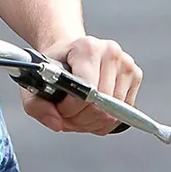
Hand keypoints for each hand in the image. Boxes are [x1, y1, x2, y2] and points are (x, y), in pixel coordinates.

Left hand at [23, 35, 142, 135]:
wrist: (69, 52)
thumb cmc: (55, 67)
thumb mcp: (35, 82)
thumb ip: (36, 105)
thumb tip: (55, 124)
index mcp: (87, 47)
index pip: (86, 90)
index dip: (71, 108)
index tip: (60, 108)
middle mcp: (110, 52)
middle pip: (101, 105)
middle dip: (80, 119)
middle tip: (66, 115)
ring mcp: (126, 63)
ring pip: (113, 113)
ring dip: (92, 122)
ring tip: (78, 113)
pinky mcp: (135, 75)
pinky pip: (122, 114)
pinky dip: (105, 121)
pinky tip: (91, 111)